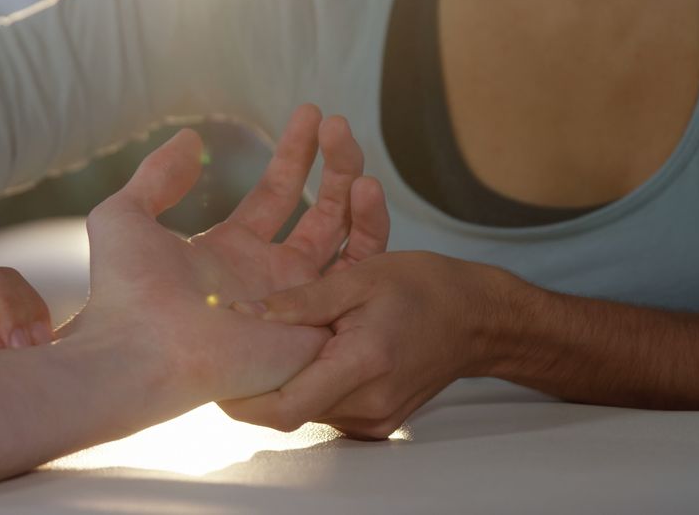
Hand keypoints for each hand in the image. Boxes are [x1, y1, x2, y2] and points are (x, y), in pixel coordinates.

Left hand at [63, 105, 389, 400]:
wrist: (142, 351)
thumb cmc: (126, 292)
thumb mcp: (125, 216)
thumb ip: (157, 176)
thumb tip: (190, 140)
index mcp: (230, 252)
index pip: (275, 196)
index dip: (294, 155)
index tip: (310, 114)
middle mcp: (267, 276)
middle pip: (318, 214)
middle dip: (333, 165)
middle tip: (338, 121)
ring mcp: (295, 299)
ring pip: (344, 239)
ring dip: (355, 189)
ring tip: (352, 143)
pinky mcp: (315, 320)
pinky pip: (357, 275)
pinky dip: (369, 228)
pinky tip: (367, 186)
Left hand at [223, 251, 522, 438]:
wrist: (480, 319)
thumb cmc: (425, 289)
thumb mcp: (360, 277)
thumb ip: (299, 300)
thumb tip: (242, 312)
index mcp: (361, 364)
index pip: (284, 408)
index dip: (241, 401)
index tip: (218, 379)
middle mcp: (368, 402)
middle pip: (290, 411)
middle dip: (259, 385)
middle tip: (236, 354)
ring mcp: (375, 419)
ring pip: (307, 410)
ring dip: (287, 384)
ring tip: (274, 348)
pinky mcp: (379, 421)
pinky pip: (328, 409)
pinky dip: (311, 386)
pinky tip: (310, 356)